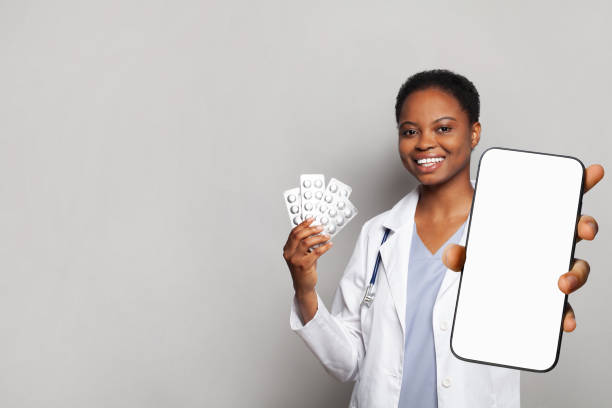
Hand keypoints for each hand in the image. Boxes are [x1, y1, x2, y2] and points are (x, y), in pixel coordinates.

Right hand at [283, 217, 332, 294]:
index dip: (303, 224)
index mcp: (287, 249)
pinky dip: (324, 247)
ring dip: (319, 237)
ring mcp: (295, 260)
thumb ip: (304, 243)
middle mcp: (289, 254)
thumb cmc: (303, 269)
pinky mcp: (304, 265)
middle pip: (299, 235)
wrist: (303, 286)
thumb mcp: (301, 254)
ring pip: (307, 242)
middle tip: (321, 227)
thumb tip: (315, 231)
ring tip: (326, 236)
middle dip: (311, 229)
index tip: (311, 219)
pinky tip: (329, 245)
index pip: (294, 233)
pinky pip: (316, 252)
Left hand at [442, 164, 604, 331]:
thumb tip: (452, 255)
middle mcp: (550, 244)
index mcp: (535, 225)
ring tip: (563, 283)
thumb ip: (459, 254)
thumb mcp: (469, 253)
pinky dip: (567, 313)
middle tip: (582, 229)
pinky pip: (564, 305)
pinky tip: (564, 322)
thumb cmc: (484, 259)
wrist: (482, 287)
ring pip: (577, 267)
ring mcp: (552, 269)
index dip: (579, 183)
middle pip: (576, 231)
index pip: (561, 200)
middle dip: (585, 226)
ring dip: (577, 274)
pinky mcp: (548, 297)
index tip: (592, 171)